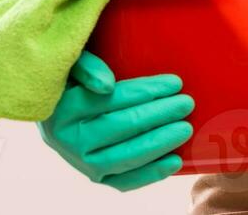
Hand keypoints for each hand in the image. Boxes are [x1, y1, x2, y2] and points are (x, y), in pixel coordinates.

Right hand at [37, 50, 194, 190]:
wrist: (60, 112)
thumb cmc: (76, 81)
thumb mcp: (74, 64)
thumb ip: (87, 67)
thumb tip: (106, 85)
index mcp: (64, 109)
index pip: (111, 100)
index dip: (146, 91)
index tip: (175, 83)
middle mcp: (68, 140)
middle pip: (120, 127)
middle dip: (158, 115)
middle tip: (186, 103)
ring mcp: (81, 162)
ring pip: (123, 158)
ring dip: (158, 144)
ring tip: (185, 129)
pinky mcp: (96, 177)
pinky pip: (123, 182)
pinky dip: (150, 174)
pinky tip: (175, 161)